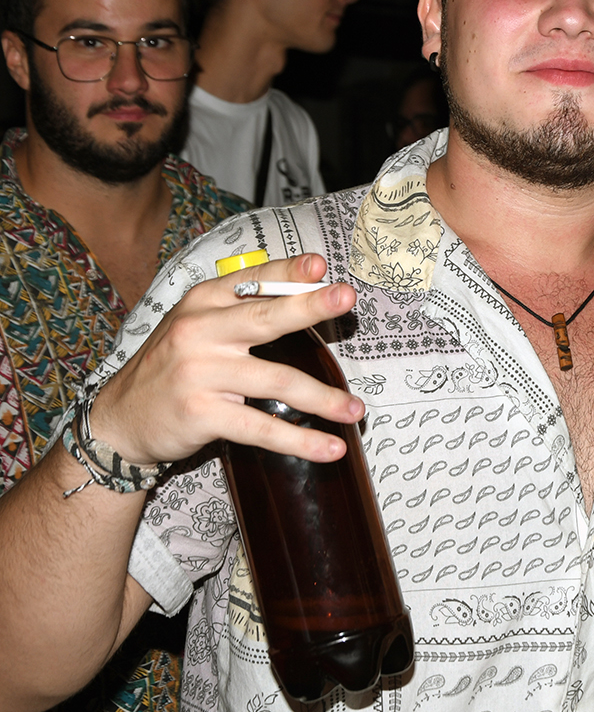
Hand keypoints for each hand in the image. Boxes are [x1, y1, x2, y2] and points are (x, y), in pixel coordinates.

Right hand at [89, 253, 363, 466]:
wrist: (119, 420)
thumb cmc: (173, 365)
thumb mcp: (197, 324)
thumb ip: (242, 306)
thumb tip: (307, 286)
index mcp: (202, 303)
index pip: (252, 280)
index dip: (288, 272)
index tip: (321, 264)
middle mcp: (199, 332)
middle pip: (264, 318)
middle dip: (309, 306)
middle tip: (347, 298)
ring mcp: (200, 374)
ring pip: (276, 381)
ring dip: (323, 398)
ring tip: (356, 409)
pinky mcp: (202, 415)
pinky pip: (262, 428)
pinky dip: (301, 440)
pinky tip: (330, 447)